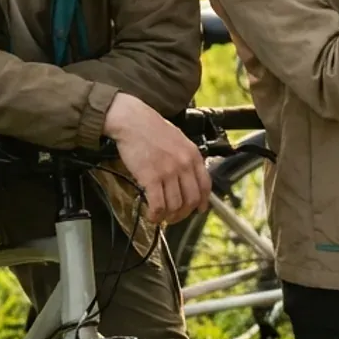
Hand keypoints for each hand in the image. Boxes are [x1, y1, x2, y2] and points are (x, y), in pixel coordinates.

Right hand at [104, 93, 211, 224]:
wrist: (133, 122)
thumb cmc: (153, 130)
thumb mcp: (179, 141)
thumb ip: (187, 159)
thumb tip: (189, 179)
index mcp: (193, 155)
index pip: (205, 186)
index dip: (202, 202)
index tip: (198, 210)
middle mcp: (184, 165)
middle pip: (191, 200)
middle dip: (183, 214)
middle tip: (174, 217)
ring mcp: (169, 172)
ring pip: (175, 206)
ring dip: (168, 216)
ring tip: (161, 217)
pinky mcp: (151, 177)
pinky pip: (158, 205)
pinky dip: (155, 215)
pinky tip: (151, 215)